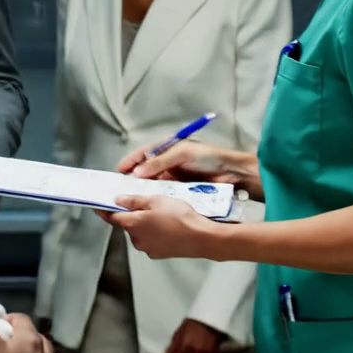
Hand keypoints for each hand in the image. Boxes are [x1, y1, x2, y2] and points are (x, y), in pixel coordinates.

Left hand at [96, 194, 214, 259]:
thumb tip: (118, 200)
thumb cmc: (181, 217)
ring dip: (144, 224)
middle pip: (127, 224)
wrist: (202, 238)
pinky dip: (154, 233)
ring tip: (162, 214)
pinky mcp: (157, 254)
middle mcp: (136, 239)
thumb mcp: (157, 201)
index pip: (112, 217)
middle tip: (146, 203)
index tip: (99, 205)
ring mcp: (147, 249)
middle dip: (132, 214)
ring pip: (139, 232)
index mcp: (133, 224)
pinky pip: (150, 240)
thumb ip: (135, 201)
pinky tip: (167, 226)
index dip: (105, 210)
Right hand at [117, 139, 252, 185]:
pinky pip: (164, 194)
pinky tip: (148, 204)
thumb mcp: (183, 153)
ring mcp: (175, 178)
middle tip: (121, 188)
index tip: (119, 171)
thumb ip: (160, 161)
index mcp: (169, 148)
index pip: (144, 153)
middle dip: (134, 178)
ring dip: (143, 190)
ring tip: (131, 198)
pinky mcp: (181, 191)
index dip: (131, 161)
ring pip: (153, 184)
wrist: (233, 174)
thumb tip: (138, 172)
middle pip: (146, 170)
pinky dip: (156, 198)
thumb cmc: (209, 158)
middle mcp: (169, 163)